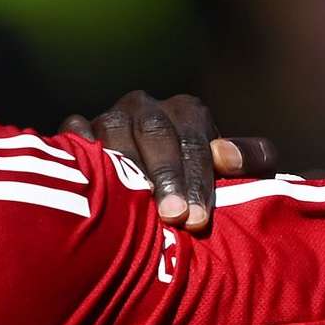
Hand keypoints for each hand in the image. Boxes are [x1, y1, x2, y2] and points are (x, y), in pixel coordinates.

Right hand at [74, 91, 275, 234]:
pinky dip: (80, 159)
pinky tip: (91, 189)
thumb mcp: (237, 171)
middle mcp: (146, 106)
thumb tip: (226, 157)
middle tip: (174, 218)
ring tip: (134, 210)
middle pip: (155, 134)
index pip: (193, 140)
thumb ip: (251, 159)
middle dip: (165, 177)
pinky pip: (74, 138)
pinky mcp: (75, 130)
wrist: (157, 192)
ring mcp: (109, 116)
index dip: (196, 180)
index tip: (197, 218)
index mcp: (186, 110)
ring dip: (126, 172)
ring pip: (114, 134)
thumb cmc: (201, 185)